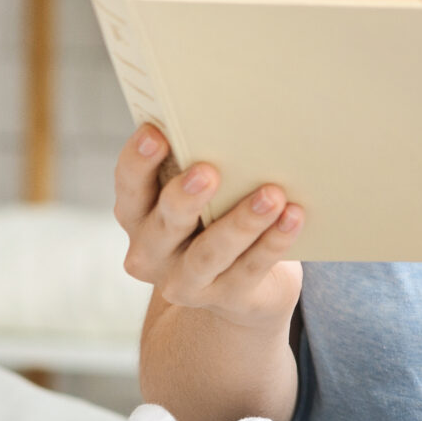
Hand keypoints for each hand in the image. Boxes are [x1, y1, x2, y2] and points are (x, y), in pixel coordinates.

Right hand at [113, 124, 303, 335]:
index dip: (137, 161)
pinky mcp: (227, 298)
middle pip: (163, 224)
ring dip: (241, 223)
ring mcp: (186, 282)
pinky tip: (293, 217)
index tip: (154, 133)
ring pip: (210, 254)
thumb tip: (232, 122)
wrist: (240, 288)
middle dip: (184, 197)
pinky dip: (273, 242)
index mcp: (138, 214)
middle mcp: (151, 252)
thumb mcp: (200, 195)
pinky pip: (250, 269)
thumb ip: (199, 166)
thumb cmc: (216, 218)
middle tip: (207, 171)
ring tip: (271, 195)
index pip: (129, 185)